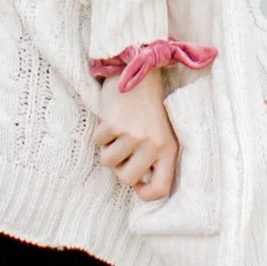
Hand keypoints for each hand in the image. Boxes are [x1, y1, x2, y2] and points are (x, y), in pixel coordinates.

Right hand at [94, 72, 178, 201]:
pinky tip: (110, 119)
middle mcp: (153, 145)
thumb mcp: (162, 134)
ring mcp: (133, 135)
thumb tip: (137, 187)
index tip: (136, 184)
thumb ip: (155, 160)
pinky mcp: (115, 124)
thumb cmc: (149, 108)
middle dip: (120, 167)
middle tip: (124, 149)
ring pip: (108, 162)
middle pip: (127, 180)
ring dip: (108, 148)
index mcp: (168, 150)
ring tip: (118, 131)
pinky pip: (97, 143)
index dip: (145, 193)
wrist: (139, 72)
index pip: (160, 190)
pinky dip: (100, 133)